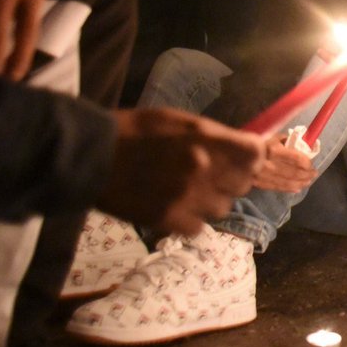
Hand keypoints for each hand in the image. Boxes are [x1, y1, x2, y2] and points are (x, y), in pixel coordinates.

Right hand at [99, 107, 267, 236]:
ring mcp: (187, 199)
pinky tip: (174, 204)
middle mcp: (202, 170)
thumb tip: (246, 147)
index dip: (253, 157)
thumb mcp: (179, 120)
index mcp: (205, 140)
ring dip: (211, 199)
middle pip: (242, 183)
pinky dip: (191, 218)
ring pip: (222, 207)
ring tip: (187, 189)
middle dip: (231, 178)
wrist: (91, 157)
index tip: (246, 158)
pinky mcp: (171, 222)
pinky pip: (200, 226)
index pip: (255, 155)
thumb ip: (214, 135)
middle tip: (210, 172)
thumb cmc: (135, 131)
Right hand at [255, 134, 316, 191]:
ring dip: (300, 183)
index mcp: (272, 149)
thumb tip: (300, 144)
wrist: (231, 153)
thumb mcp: (270, 136)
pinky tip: (297, 188)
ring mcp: (262, 176)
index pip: (295, 158)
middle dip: (306, 174)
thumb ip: (284, 140)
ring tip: (308, 182)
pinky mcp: (257, 183)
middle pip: (292, 172)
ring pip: (286, 182)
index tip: (311, 164)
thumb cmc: (254, 141)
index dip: (306, 163)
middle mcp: (268, 164)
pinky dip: (288, 188)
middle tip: (314, 174)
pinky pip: (276, 187)